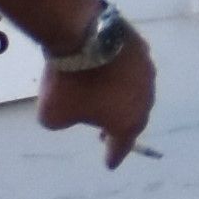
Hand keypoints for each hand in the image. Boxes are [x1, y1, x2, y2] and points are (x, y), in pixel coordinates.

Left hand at [37, 31, 156, 168]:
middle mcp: (145, 98)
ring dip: (122, 97)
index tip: (109, 164)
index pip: (121, 146)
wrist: (82, 34)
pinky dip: (121, 73)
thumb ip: (65, 122)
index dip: (114, 156)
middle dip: (120, 126)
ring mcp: (146, 71)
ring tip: (108, 99)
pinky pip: (130, 67)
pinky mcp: (140, 46)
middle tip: (106, 132)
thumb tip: (72, 113)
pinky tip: (110, 72)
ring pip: (136, 91)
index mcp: (128, 121)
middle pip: (134, 118)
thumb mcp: (53, 116)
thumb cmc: (68, 83)